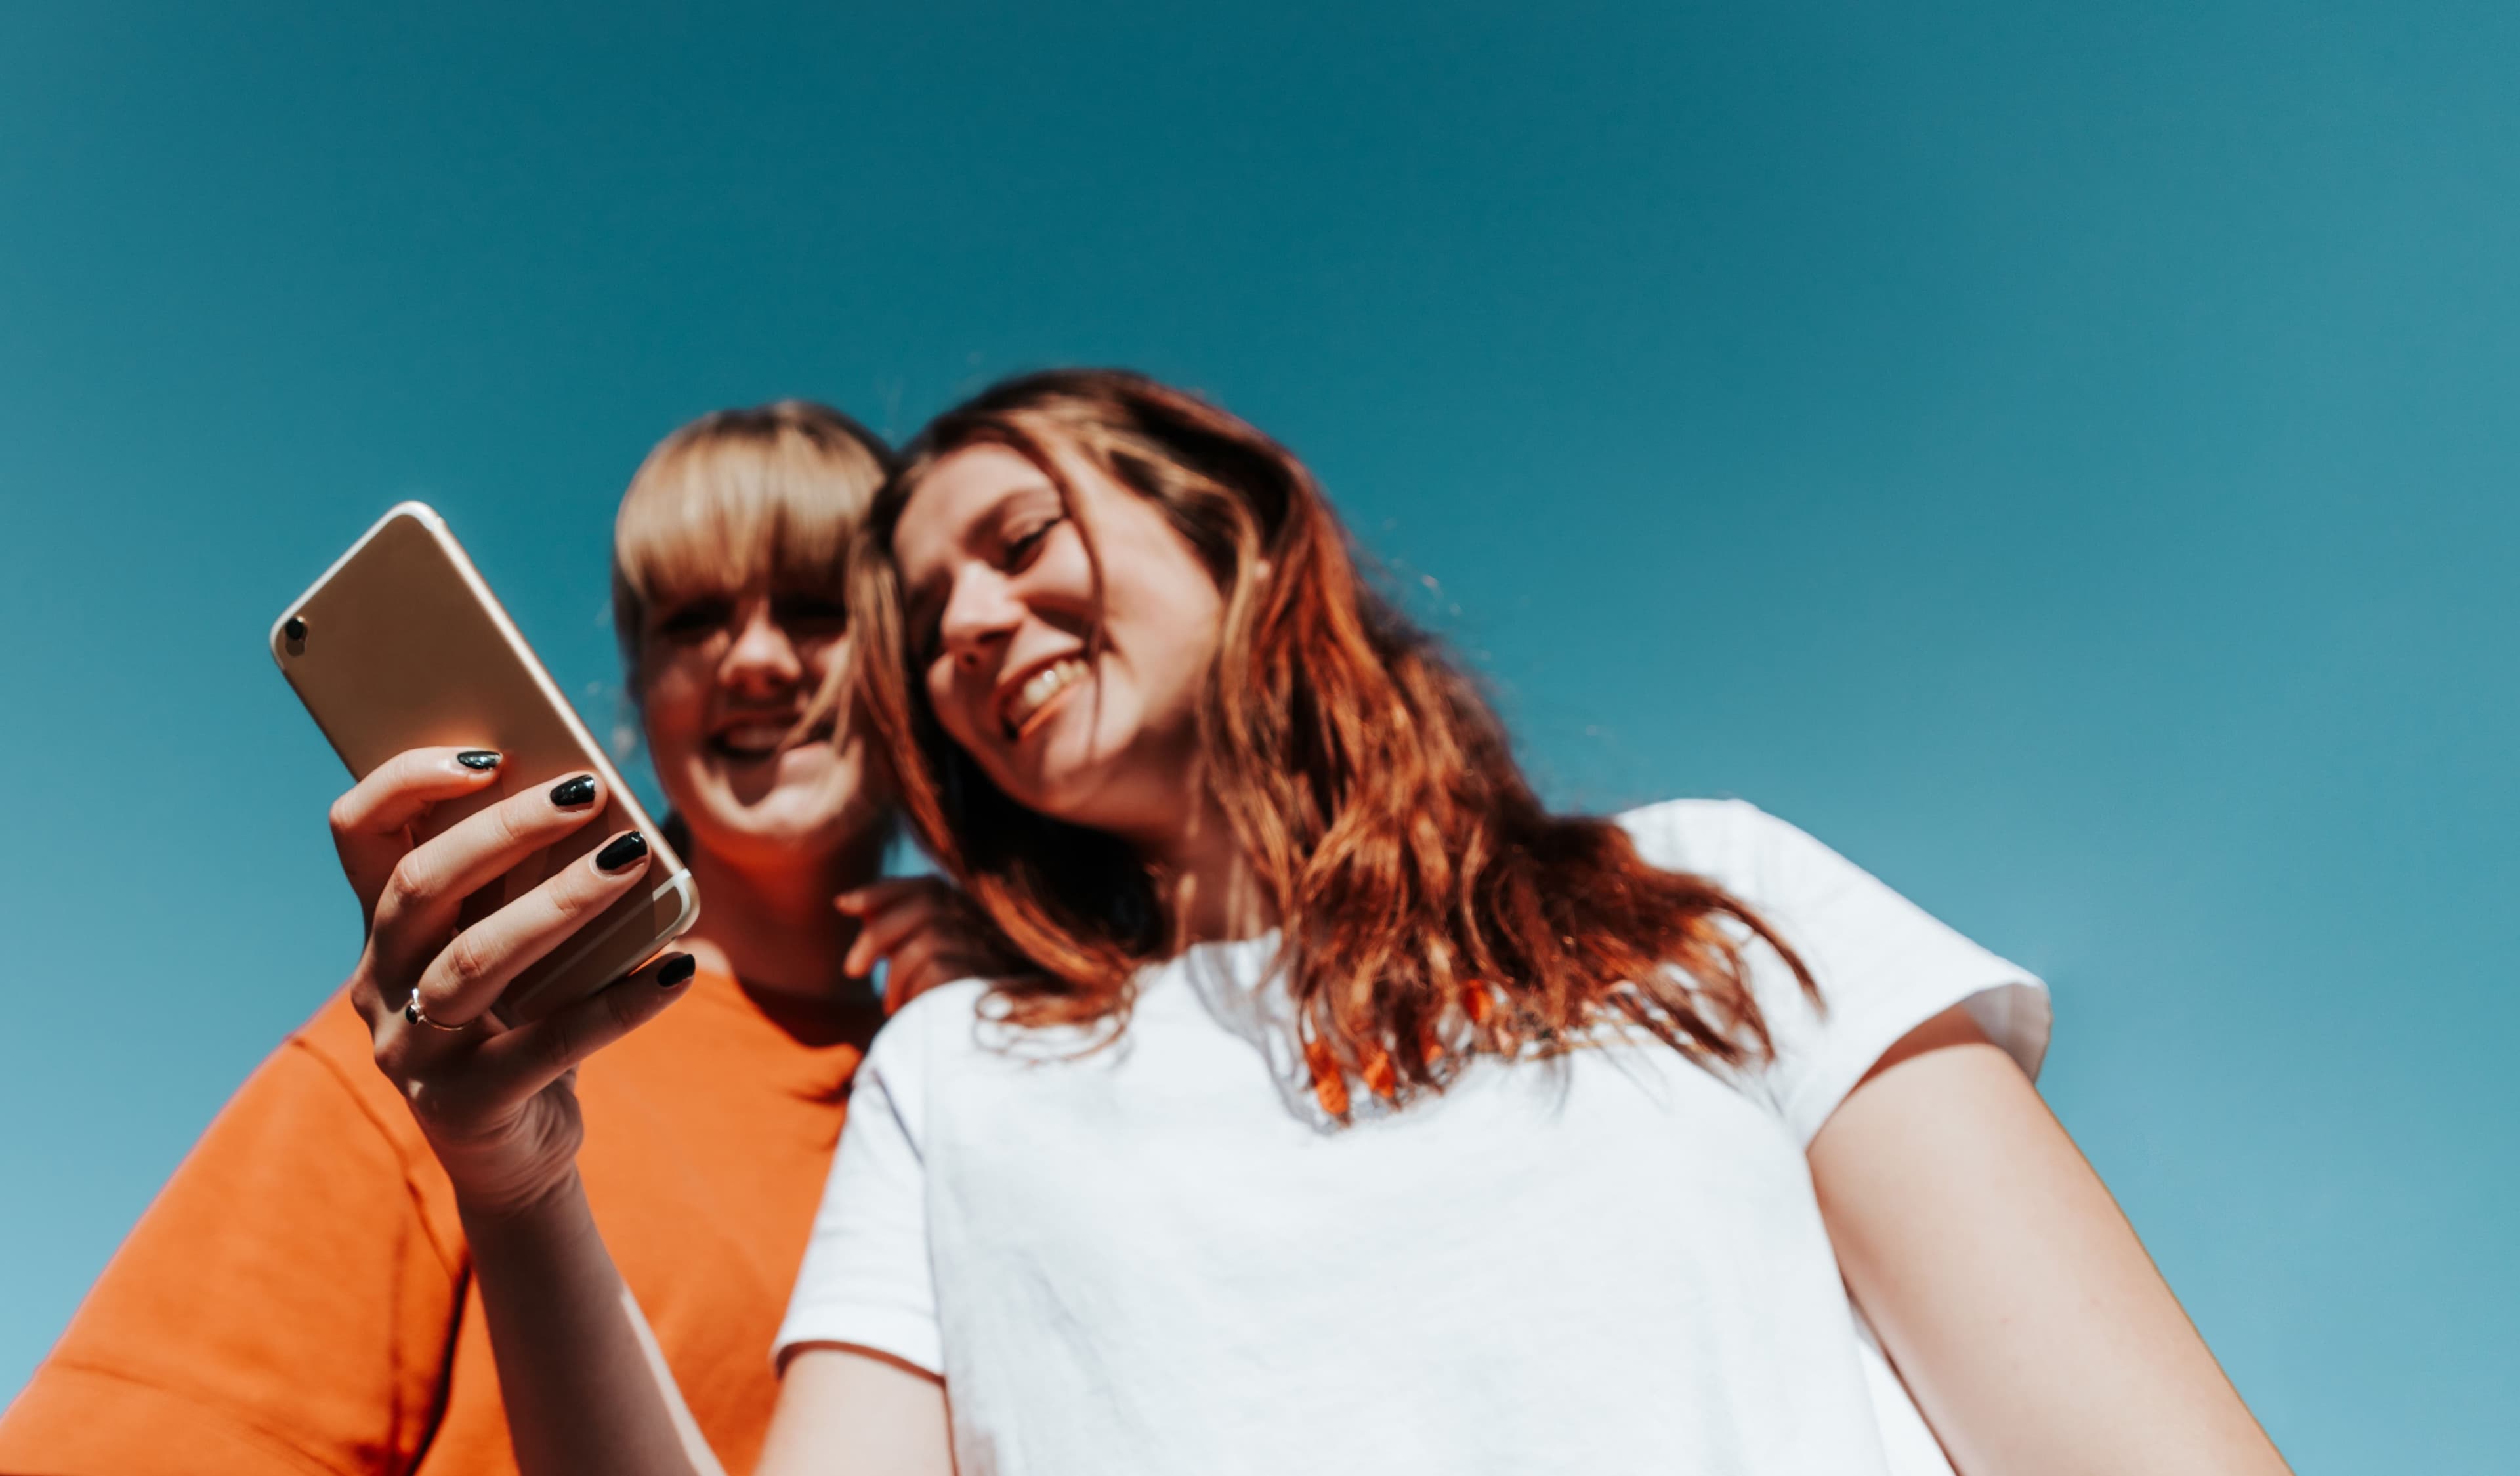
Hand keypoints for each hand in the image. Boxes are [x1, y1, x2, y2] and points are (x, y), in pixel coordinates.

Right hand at [331, 748, 694, 1216]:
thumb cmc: (524, 1021)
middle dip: (506, 829)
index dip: (407, 781)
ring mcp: (412, 1050)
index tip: (489, 753)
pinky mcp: (462, 1107)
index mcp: (384, 927)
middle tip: (588, 791)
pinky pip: (546, 1046)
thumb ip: (527, 885)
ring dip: (560, 901)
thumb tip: (604, 804)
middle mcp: (379, 983)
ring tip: (633, 860)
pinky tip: (677, 970)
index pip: (359, 832)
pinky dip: (619, 1005)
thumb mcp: (515, 947)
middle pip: (419, 886)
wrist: (518, 1153)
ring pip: (474, 959)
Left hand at [834, 877, 1021, 1015]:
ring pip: (929, 939)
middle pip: (927, 905)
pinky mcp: (986, 982)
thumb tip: (849, 903)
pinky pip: (935, 971)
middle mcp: (988, 928)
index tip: (842, 905)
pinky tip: (905, 1010)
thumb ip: (895, 931)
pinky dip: (909, 990)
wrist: (979, 1056)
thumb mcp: (918, 961)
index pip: (929, 886)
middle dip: (878, 934)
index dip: (884, 892)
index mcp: (972, 916)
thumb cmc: (943, 1005)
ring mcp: (991, 954)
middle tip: (852, 970)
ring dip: (896, 975)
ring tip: (889, 1002)